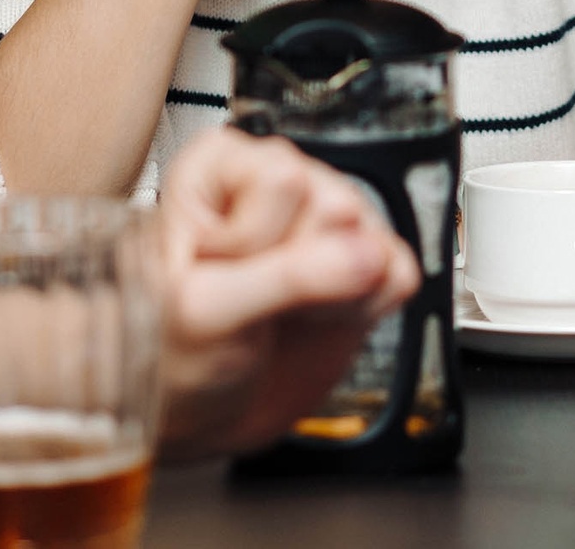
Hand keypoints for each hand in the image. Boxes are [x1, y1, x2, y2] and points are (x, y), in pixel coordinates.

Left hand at [154, 130, 419, 460]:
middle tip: (258, 296)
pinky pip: (401, 272)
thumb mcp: (207, 311)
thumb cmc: (173, 347)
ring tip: (284, 309)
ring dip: (335, 293)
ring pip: (373, 237)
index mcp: (222, 166)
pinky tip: (321, 317)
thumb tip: (366, 256)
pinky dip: (367, 309)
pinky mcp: (363, 262)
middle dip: (303, 268)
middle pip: (338, 204)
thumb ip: (287, 278)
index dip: (257, 240)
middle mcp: (279, 180)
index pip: (284, 180)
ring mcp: (325, 221)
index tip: (221, 270)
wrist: (197, 409)